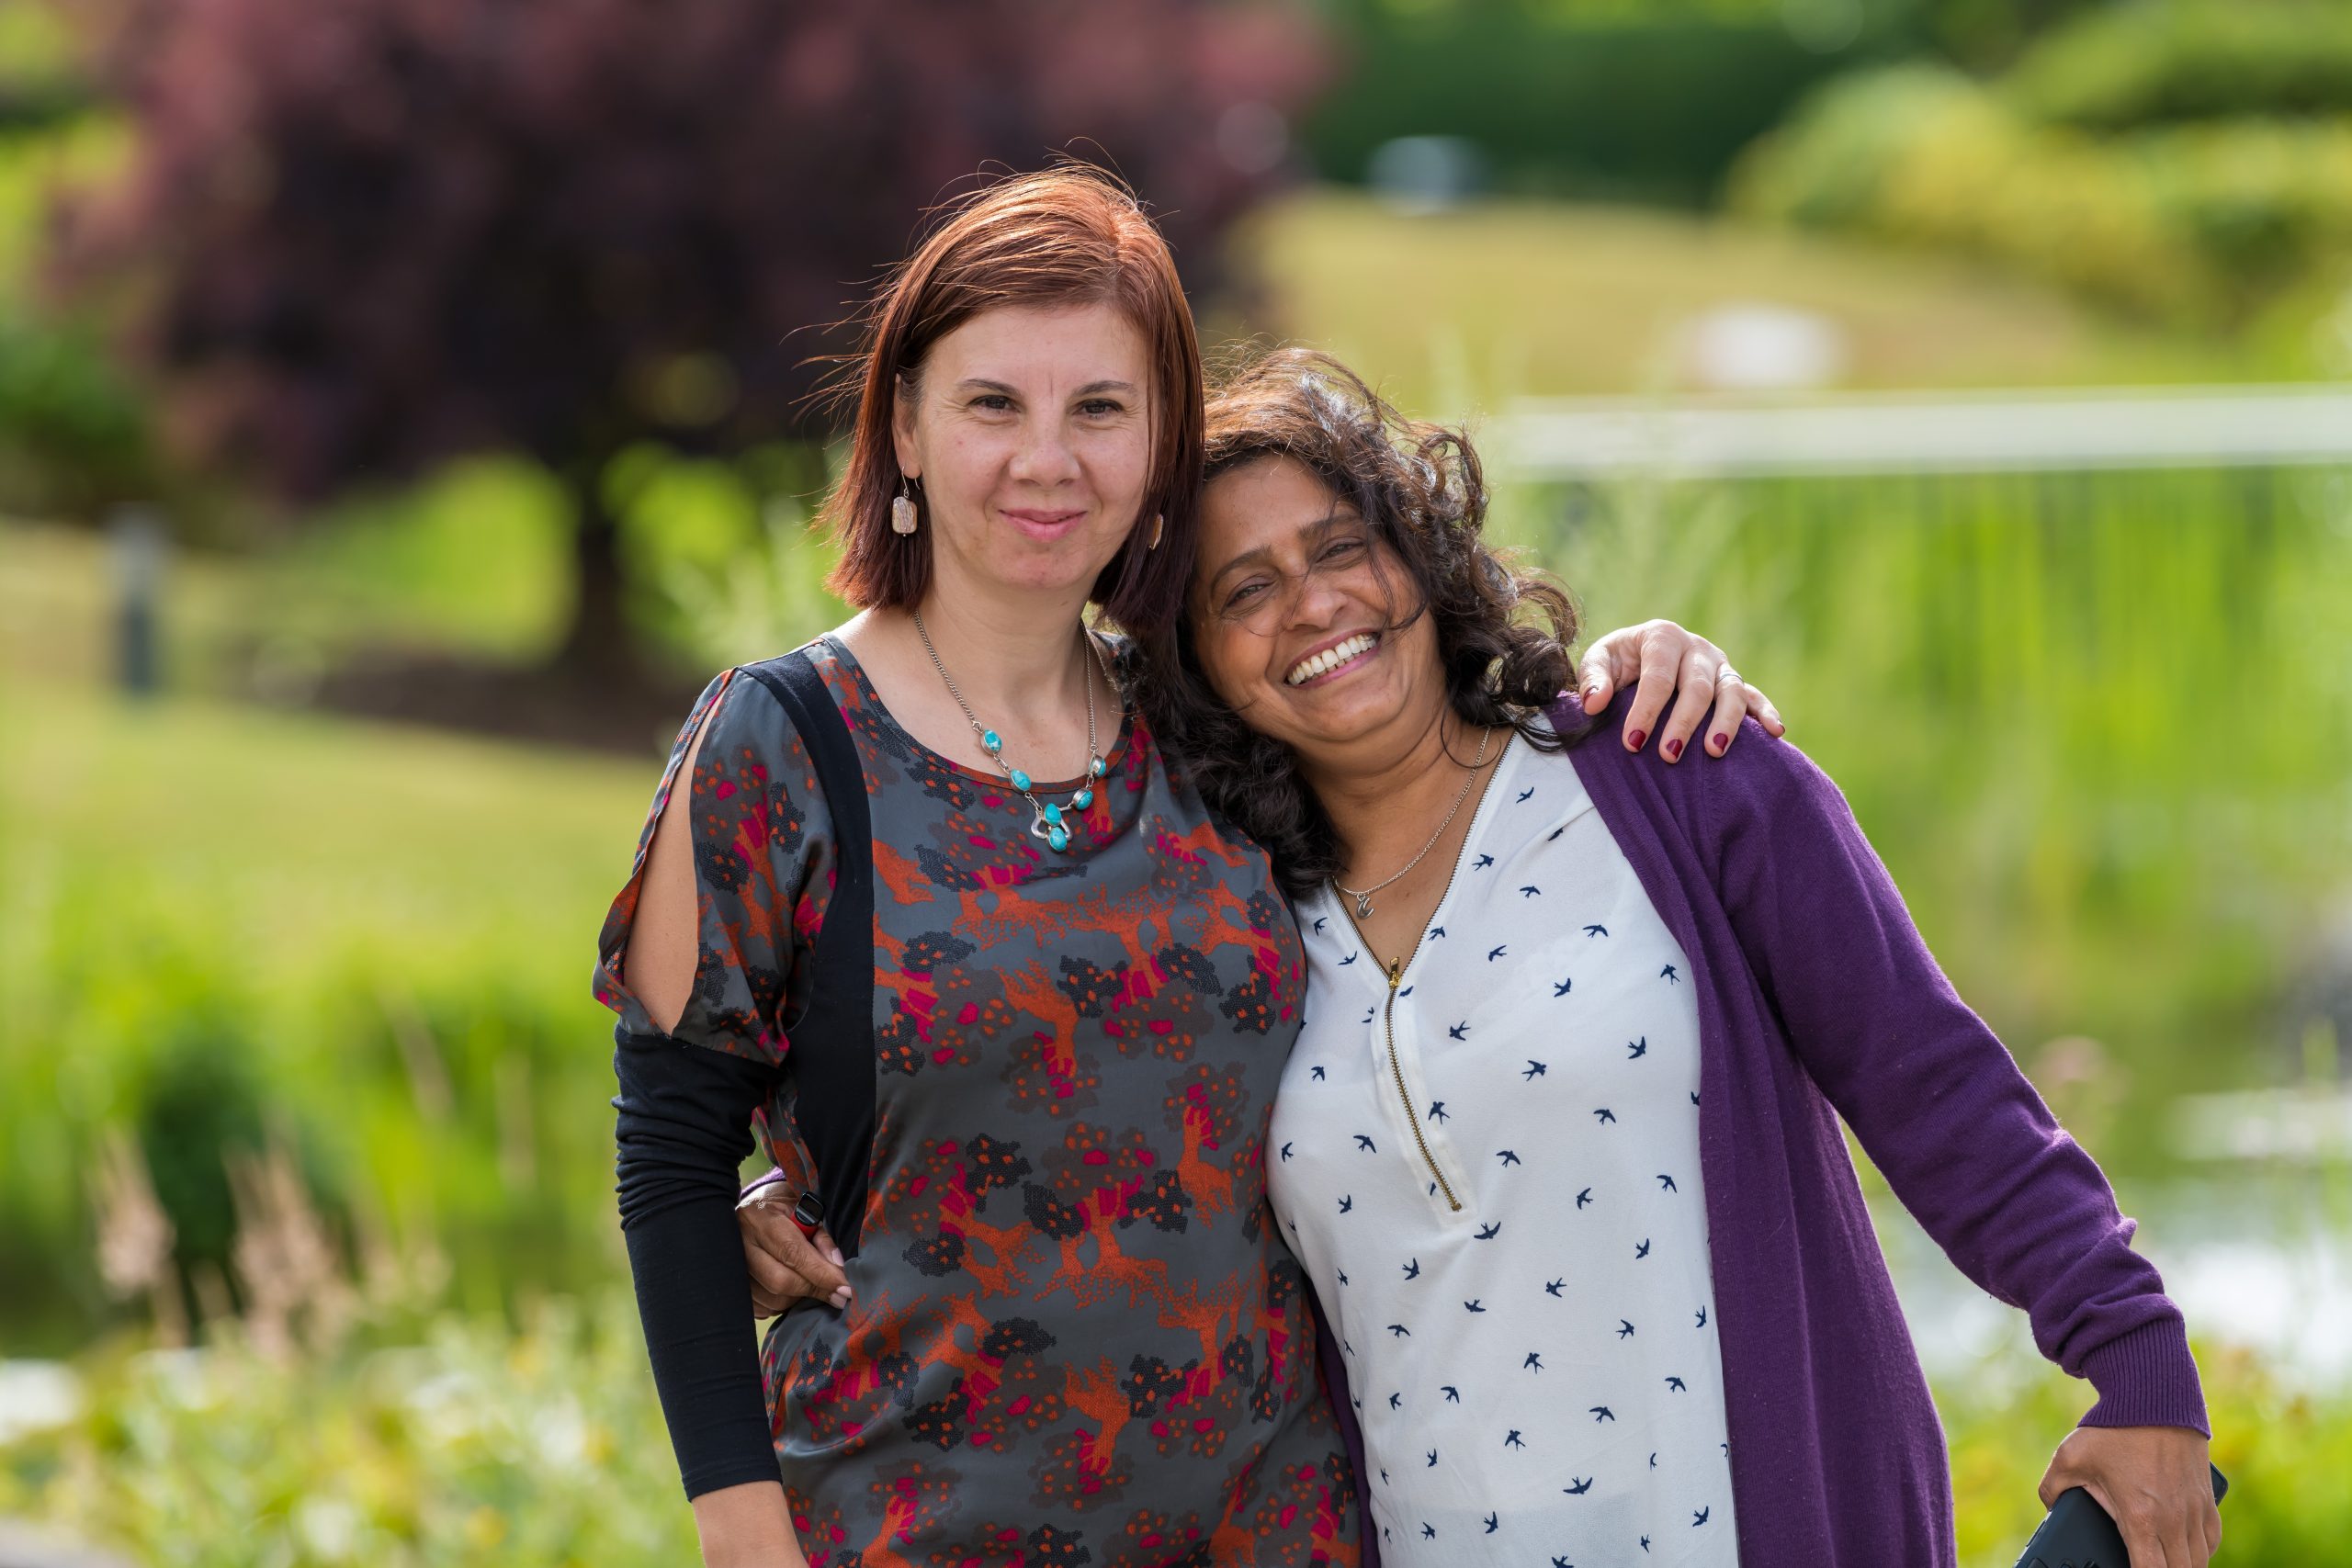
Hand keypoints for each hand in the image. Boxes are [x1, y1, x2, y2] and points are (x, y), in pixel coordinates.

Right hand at [735, 1187, 850, 1315]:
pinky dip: (784, 1304)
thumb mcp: (806, 1212)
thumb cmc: (786, 1211)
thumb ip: (823, 1237)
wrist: (753, 1214)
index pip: (792, 1251)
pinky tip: (791, 1287)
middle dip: (814, 1288)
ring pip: (773, 1299)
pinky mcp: (732, 1290)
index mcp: (758, 1217)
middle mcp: (738, 1243)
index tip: (845, 1287)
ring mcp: (730, 1269)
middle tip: (839, 1294)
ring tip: (811, 1281)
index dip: (821, 1273)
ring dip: (800, 1297)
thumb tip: (838, 1266)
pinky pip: (764, 1308)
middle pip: (780, 1280)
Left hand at [1576, 619, 1784, 761]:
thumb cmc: (1618, 661)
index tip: (1633, 743)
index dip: (1646, 710)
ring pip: (1730, 691)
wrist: (1640, 655)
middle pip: (1696, 686)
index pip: (1658, 676)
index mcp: (1662, 636)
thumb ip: (1593, 679)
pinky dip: (1765, 712)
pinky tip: (1775, 732)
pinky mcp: (1734, 681)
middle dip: (1683, 722)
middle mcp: (1696, 648)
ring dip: (1725, 722)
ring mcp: (1719, 664)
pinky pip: (1753, 696)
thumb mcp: (1599, 661)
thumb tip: (1594, 703)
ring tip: (1714, 752)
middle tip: (1669, 756)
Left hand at [2038, 1425, 2219, 1567]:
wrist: (2155, 1400)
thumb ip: (2052, 1488)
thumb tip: (2050, 1508)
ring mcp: (2194, 1511)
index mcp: (2140, 1517)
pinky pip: (2210, 1539)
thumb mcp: (2070, 1457)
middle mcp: (2173, 1520)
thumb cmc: (2113, 1429)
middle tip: (2141, 1563)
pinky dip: (2199, 1550)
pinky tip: (2182, 1549)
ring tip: (2160, 1561)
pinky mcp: (2207, 1500)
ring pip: (2198, 1560)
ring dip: (2181, 1565)